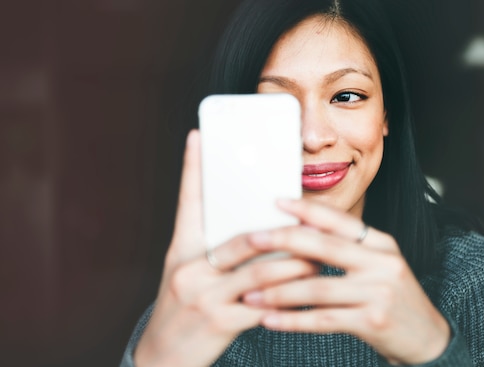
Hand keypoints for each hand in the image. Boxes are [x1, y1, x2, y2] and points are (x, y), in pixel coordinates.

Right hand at [134, 131, 317, 366]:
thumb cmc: (183, 310)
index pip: (188, 203)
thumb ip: (216, 252)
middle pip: (243, 239)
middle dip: (282, 233)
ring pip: (261, 271)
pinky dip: (290, 300)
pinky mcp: (221, 323)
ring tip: (318, 258)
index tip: (198, 136)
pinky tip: (308, 295)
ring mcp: (204, 297)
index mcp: (181, 252)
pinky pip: (267, 306)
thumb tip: (261, 231)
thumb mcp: (188, 275)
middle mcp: (190, 270)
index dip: (192, 168)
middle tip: (310, 223)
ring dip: (296, 264)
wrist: (161, 360)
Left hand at [242, 199, 449, 364]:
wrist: (426, 337)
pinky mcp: (373, 321)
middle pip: (324, 247)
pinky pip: (323, 320)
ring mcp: (379, 292)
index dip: (306, 209)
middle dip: (283, 242)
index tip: (277, 202)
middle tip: (252, 240)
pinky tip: (269, 321)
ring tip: (250, 294)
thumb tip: (303, 228)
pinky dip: (292, 321)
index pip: (339, 220)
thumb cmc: (392, 298)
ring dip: (279, 292)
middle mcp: (382, 263)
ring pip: (317, 287)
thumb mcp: (379, 264)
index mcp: (382, 243)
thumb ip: (348, 248)